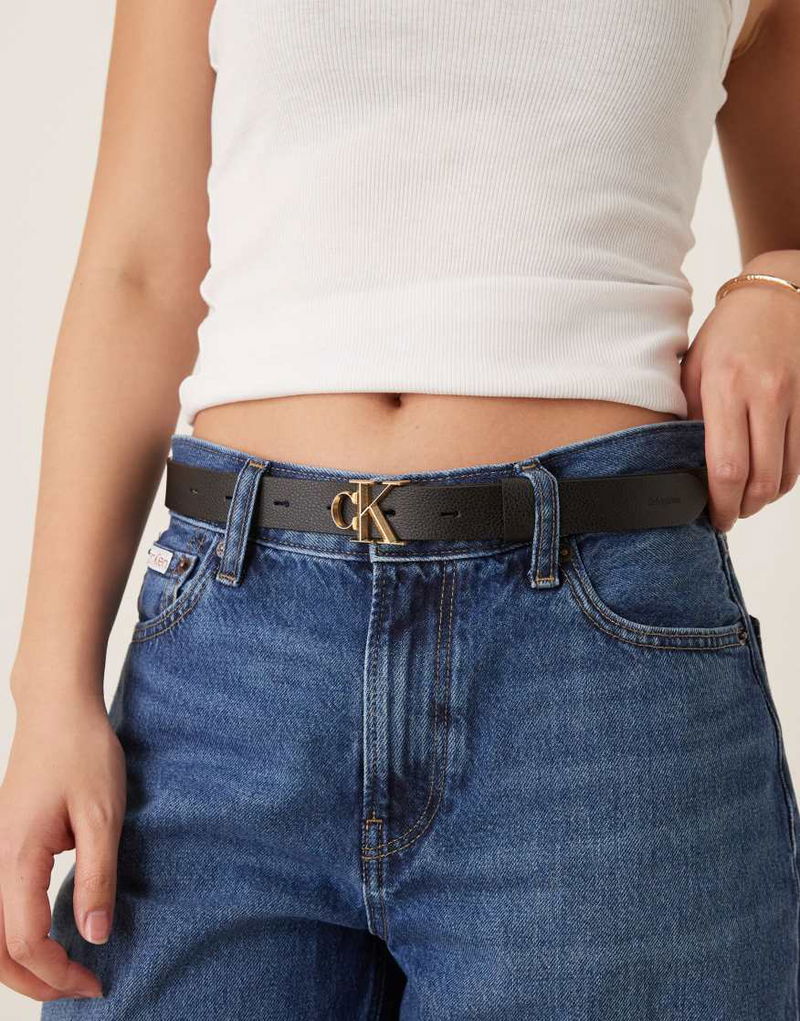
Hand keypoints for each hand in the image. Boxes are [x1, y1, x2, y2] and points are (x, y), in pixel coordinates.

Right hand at [0, 688, 125, 1001]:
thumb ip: (97, 876)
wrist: (58, 710)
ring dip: (22, 962)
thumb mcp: (103, 815)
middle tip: (81, 989)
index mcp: (16, 858)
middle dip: (36, 980)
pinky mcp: (3, 845)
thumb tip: (94, 935)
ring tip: (63, 974)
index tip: (96, 981)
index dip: (59, 973)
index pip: (25, 941)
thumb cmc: (82, 752)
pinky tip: (51, 936)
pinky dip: (16, 935)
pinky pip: (0, 906)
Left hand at [681, 253, 799, 530]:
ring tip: (745, 500)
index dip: (720, 503)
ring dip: (765, 497)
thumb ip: (689, 415)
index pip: (726, 466)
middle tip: (728, 515)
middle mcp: (765, 395)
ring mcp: (795, 399)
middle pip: (761, 479)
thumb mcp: (694, 369)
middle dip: (743, 508)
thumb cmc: (726, 334)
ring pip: (787, 474)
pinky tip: (765, 478)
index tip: (713, 517)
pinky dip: (784, 477)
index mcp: (726, 388)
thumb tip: (680, 465)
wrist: (776, 297)